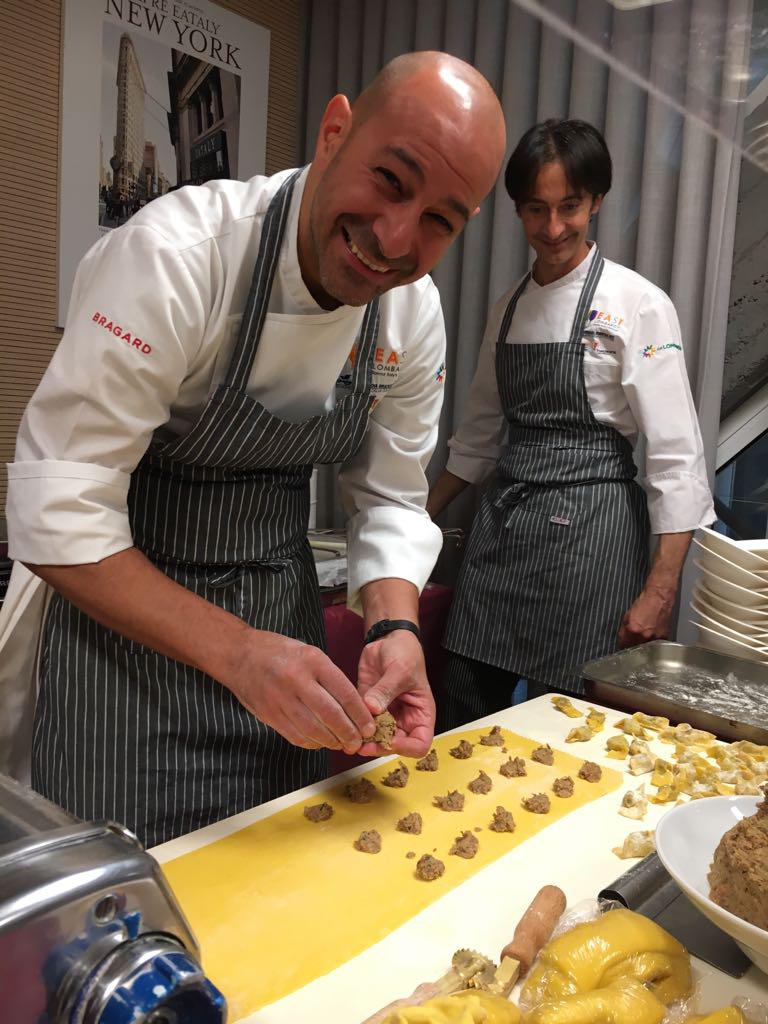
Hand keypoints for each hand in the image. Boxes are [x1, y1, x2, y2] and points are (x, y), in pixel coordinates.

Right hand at [225, 629, 374, 753]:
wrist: (239, 655)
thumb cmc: (278, 652)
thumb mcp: (308, 652)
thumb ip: (329, 677)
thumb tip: (353, 706)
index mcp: (312, 661)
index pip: (345, 693)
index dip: (360, 715)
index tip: (370, 727)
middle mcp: (297, 680)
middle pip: (331, 716)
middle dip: (349, 734)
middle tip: (358, 742)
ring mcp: (281, 699)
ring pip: (314, 731)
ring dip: (332, 742)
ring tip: (342, 744)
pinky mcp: (269, 715)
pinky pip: (296, 736)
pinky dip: (312, 743)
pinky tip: (320, 742)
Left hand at [355, 630, 435, 757]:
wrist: (388, 638)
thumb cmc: (405, 653)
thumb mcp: (400, 670)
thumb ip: (386, 690)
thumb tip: (372, 708)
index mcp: (421, 714)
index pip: (419, 744)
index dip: (405, 748)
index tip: (389, 740)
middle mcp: (404, 719)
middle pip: (394, 745)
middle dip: (378, 747)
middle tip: (362, 744)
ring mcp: (385, 715)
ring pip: (375, 738)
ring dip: (363, 740)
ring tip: (349, 736)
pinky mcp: (368, 707)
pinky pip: (361, 723)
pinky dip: (352, 726)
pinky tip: (342, 723)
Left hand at [618, 587, 673, 647]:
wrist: (659, 598)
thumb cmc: (644, 604)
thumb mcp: (627, 616)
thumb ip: (624, 630)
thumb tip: (623, 640)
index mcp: (633, 630)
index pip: (624, 645)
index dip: (623, 646)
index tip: (623, 646)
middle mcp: (644, 636)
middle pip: (636, 649)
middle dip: (633, 647)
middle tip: (632, 644)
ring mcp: (655, 638)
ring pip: (646, 649)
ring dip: (643, 647)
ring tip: (642, 640)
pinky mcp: (664, 637)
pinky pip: (655, 645)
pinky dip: (652, 643)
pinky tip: (651, 638)